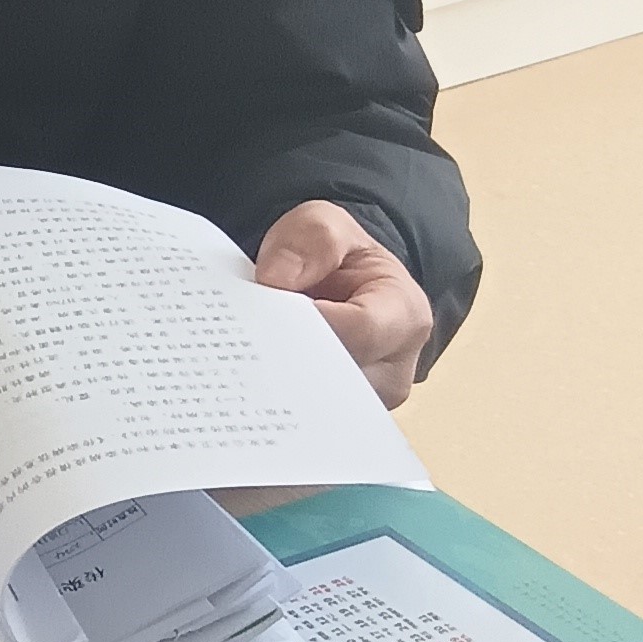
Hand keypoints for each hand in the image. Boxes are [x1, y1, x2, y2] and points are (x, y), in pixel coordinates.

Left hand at [253, 201, 432, 408]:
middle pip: (337, 378)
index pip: (360, 331)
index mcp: (404, 314)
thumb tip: (275, 279)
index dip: (309, 324)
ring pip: (318, 405)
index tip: (267, 312)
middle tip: (238, 341)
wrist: (340, 285)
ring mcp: (367, 401)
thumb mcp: (326, 225)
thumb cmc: (337, 258)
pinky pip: (304, 414)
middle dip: (287, 358)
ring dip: (276, 382)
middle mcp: (395, 369)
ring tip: (238, 358)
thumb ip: (312, 239)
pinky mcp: (337, 415)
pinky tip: (244, 378)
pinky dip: (274, 396)